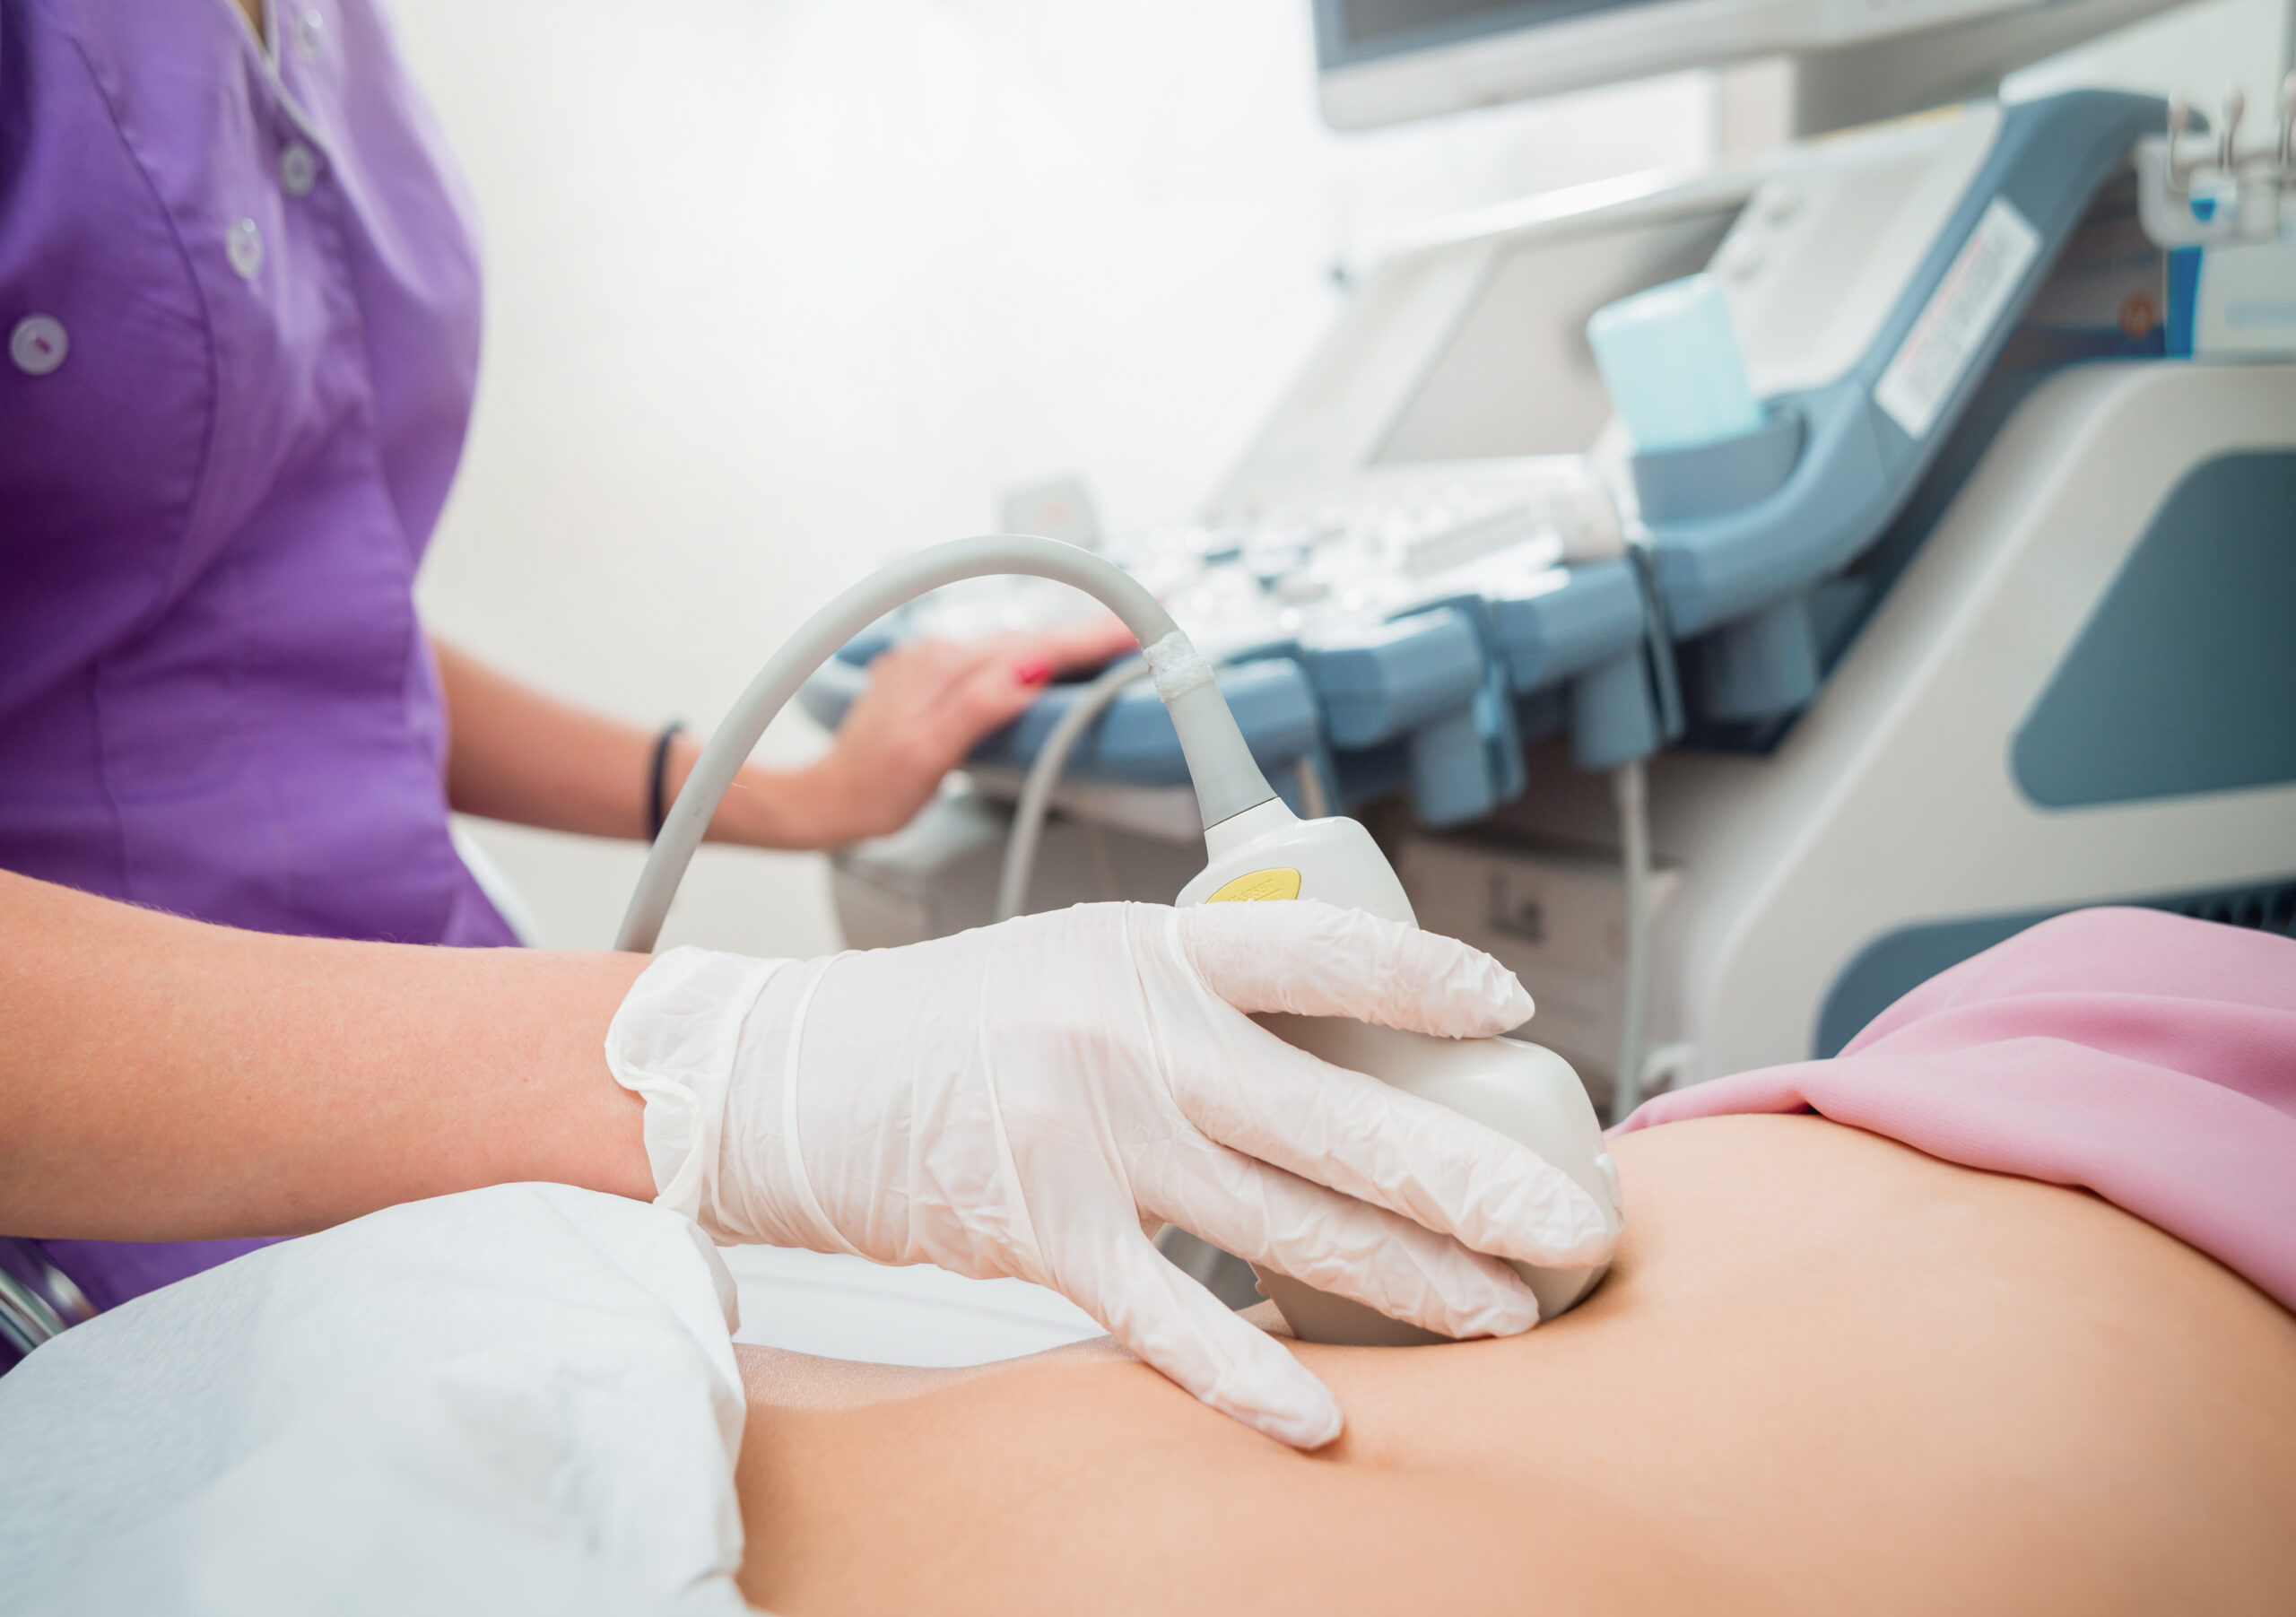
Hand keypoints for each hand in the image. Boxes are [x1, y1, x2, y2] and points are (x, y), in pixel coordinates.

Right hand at [604, 900, 1617, 1448]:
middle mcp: (1129, 1028)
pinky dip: (1244, 1368)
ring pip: (1279, 1216)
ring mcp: (1083, 1130)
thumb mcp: (1080, 967)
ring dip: (1404, 1274)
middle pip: (1335, 1111)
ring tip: (1500, 1312)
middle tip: (1569, 1223)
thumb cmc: (947, 1027)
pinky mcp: (1035, 1225)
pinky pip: (1163, 1312)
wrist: (781, 1077)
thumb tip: (1341, 1060)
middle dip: (1467, 1177)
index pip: (1317, 950)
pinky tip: (1318, 1411)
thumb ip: (1199, 1001)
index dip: (1422, 979)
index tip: (1510, 1014)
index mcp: (1151, 947)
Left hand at [782, 615, 1137, 845]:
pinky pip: (989, 658)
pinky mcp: (928, 675)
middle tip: (1140, 624)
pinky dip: (1025, 656)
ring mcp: (932, 661)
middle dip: (1085, 633)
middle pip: (1027, 640)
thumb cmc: (874, 787)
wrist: (828, 798)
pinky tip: (1042, 661)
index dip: (1089, 637)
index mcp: (945, 667)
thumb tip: (1027, 670)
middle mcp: (938, 653)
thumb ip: (978, 707)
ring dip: (1059, 642)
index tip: (1132, 625)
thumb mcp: (929, 755)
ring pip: (1010, 646)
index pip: (1034, 647)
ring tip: (1105, 640)